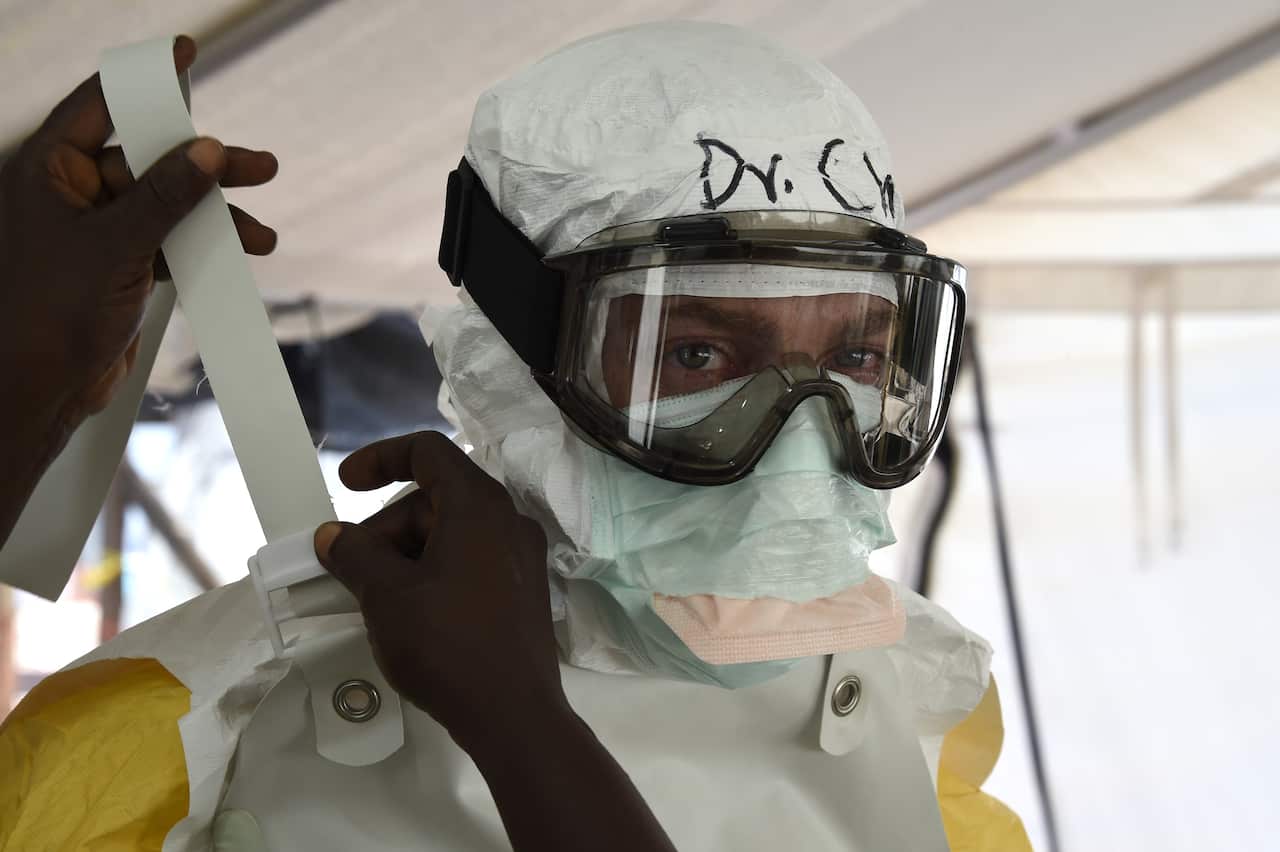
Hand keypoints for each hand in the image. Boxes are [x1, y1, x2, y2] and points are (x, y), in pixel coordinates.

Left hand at [0, 35, 277, 436]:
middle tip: (258, 166)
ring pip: (166, 204)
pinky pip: (169, 241)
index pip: (101, 105)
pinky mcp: (117, 266)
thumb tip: (206, 151)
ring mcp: (97, 231)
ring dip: (214, 216)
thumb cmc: (48, 315)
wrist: (35, 389)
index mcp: (50, 170)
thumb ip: (164, 196)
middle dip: (204, 165)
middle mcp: (72, 193)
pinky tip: (237, 256)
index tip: (186, 54)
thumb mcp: (116, 246)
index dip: (145, 80)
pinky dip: (203, 247)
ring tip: (261, 233)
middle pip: (149, 158)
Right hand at [313, 432, 565, 746]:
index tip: (345, 483)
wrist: (514, 714)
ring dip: (406, 554)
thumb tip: (334, 536)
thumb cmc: (447, 644)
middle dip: (386, 526)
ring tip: (376, 598)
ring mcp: (521, 558)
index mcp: (479, 505)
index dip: (381, 457)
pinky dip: (433, 572)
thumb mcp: (385, 595)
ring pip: (451, 534)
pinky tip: (409, 613)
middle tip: (351, 569)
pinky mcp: (523, 592)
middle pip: (435, 499)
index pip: (428, 452)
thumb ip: (355, 554)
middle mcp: (508, 521)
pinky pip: (471, 562)